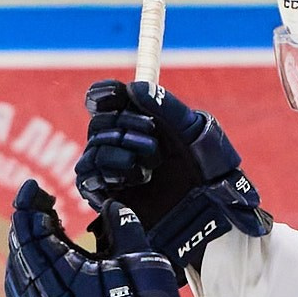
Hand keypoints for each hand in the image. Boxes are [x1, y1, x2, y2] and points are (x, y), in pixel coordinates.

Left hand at [4, 181, 212, 296]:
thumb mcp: (143, 263)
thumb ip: (123, 229)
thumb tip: (110, 207)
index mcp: (59, 270)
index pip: (31, 229)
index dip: (28, 205)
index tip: (32, 188)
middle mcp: (40, 296)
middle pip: (20, 252)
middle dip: (25, 225)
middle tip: (37, 206)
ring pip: (17, 279)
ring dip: (22, 253)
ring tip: (35, 235)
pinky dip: (24, 281)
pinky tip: (34, 274)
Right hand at [73, 80, 270, 274]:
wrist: (210, 209)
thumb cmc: (207, 168)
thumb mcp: (191, 129)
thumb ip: (164, 104)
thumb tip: (133, 87)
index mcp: (141, 120)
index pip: (107, 99)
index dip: (105, 93)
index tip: (115, 94)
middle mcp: (124, 144)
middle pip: (98, 123)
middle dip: (121, 125)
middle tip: (152, 138)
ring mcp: (114, 171)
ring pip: (91, 150)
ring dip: (116, 150)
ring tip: (149, 164)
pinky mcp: (107, 197)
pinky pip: (87, 178)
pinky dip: (106, 173)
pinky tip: (133, 178)